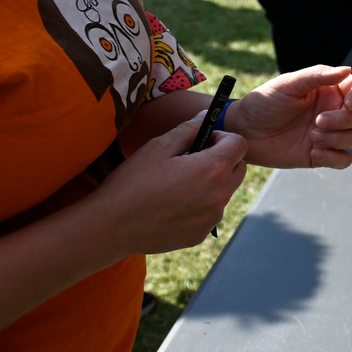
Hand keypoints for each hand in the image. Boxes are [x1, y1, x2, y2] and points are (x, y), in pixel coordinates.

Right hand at [96, 111, 248, 254]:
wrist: (111, 227)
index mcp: (212, 169)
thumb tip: (207, 116)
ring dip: (211, 184)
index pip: (240, 144)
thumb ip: (188, 129)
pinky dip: (199, 206)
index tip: (204, 141)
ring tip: (177, 184)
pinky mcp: (202, 234)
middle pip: (239, 168)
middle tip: (193, 160)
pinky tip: (171, 206)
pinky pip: (210, 213)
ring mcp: (212, 218)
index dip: (223, 138)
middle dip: (223, 160)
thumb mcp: (158, 147)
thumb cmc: (132, 182)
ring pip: (224, 192)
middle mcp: (220, 195)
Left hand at [224, 65, 351, 167]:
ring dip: (340, 139)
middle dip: (345, 120)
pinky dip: (334, 157)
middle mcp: (336, 110)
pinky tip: (313, 153)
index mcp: (331, 89)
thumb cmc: (264, 103)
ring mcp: (332, 133)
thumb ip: (317, 76)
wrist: (245, 132)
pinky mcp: (324, 155)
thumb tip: (346, 69)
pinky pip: (345, 159)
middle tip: (317, 122)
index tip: (348, 103)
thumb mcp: (287, 84)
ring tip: (313, 137)